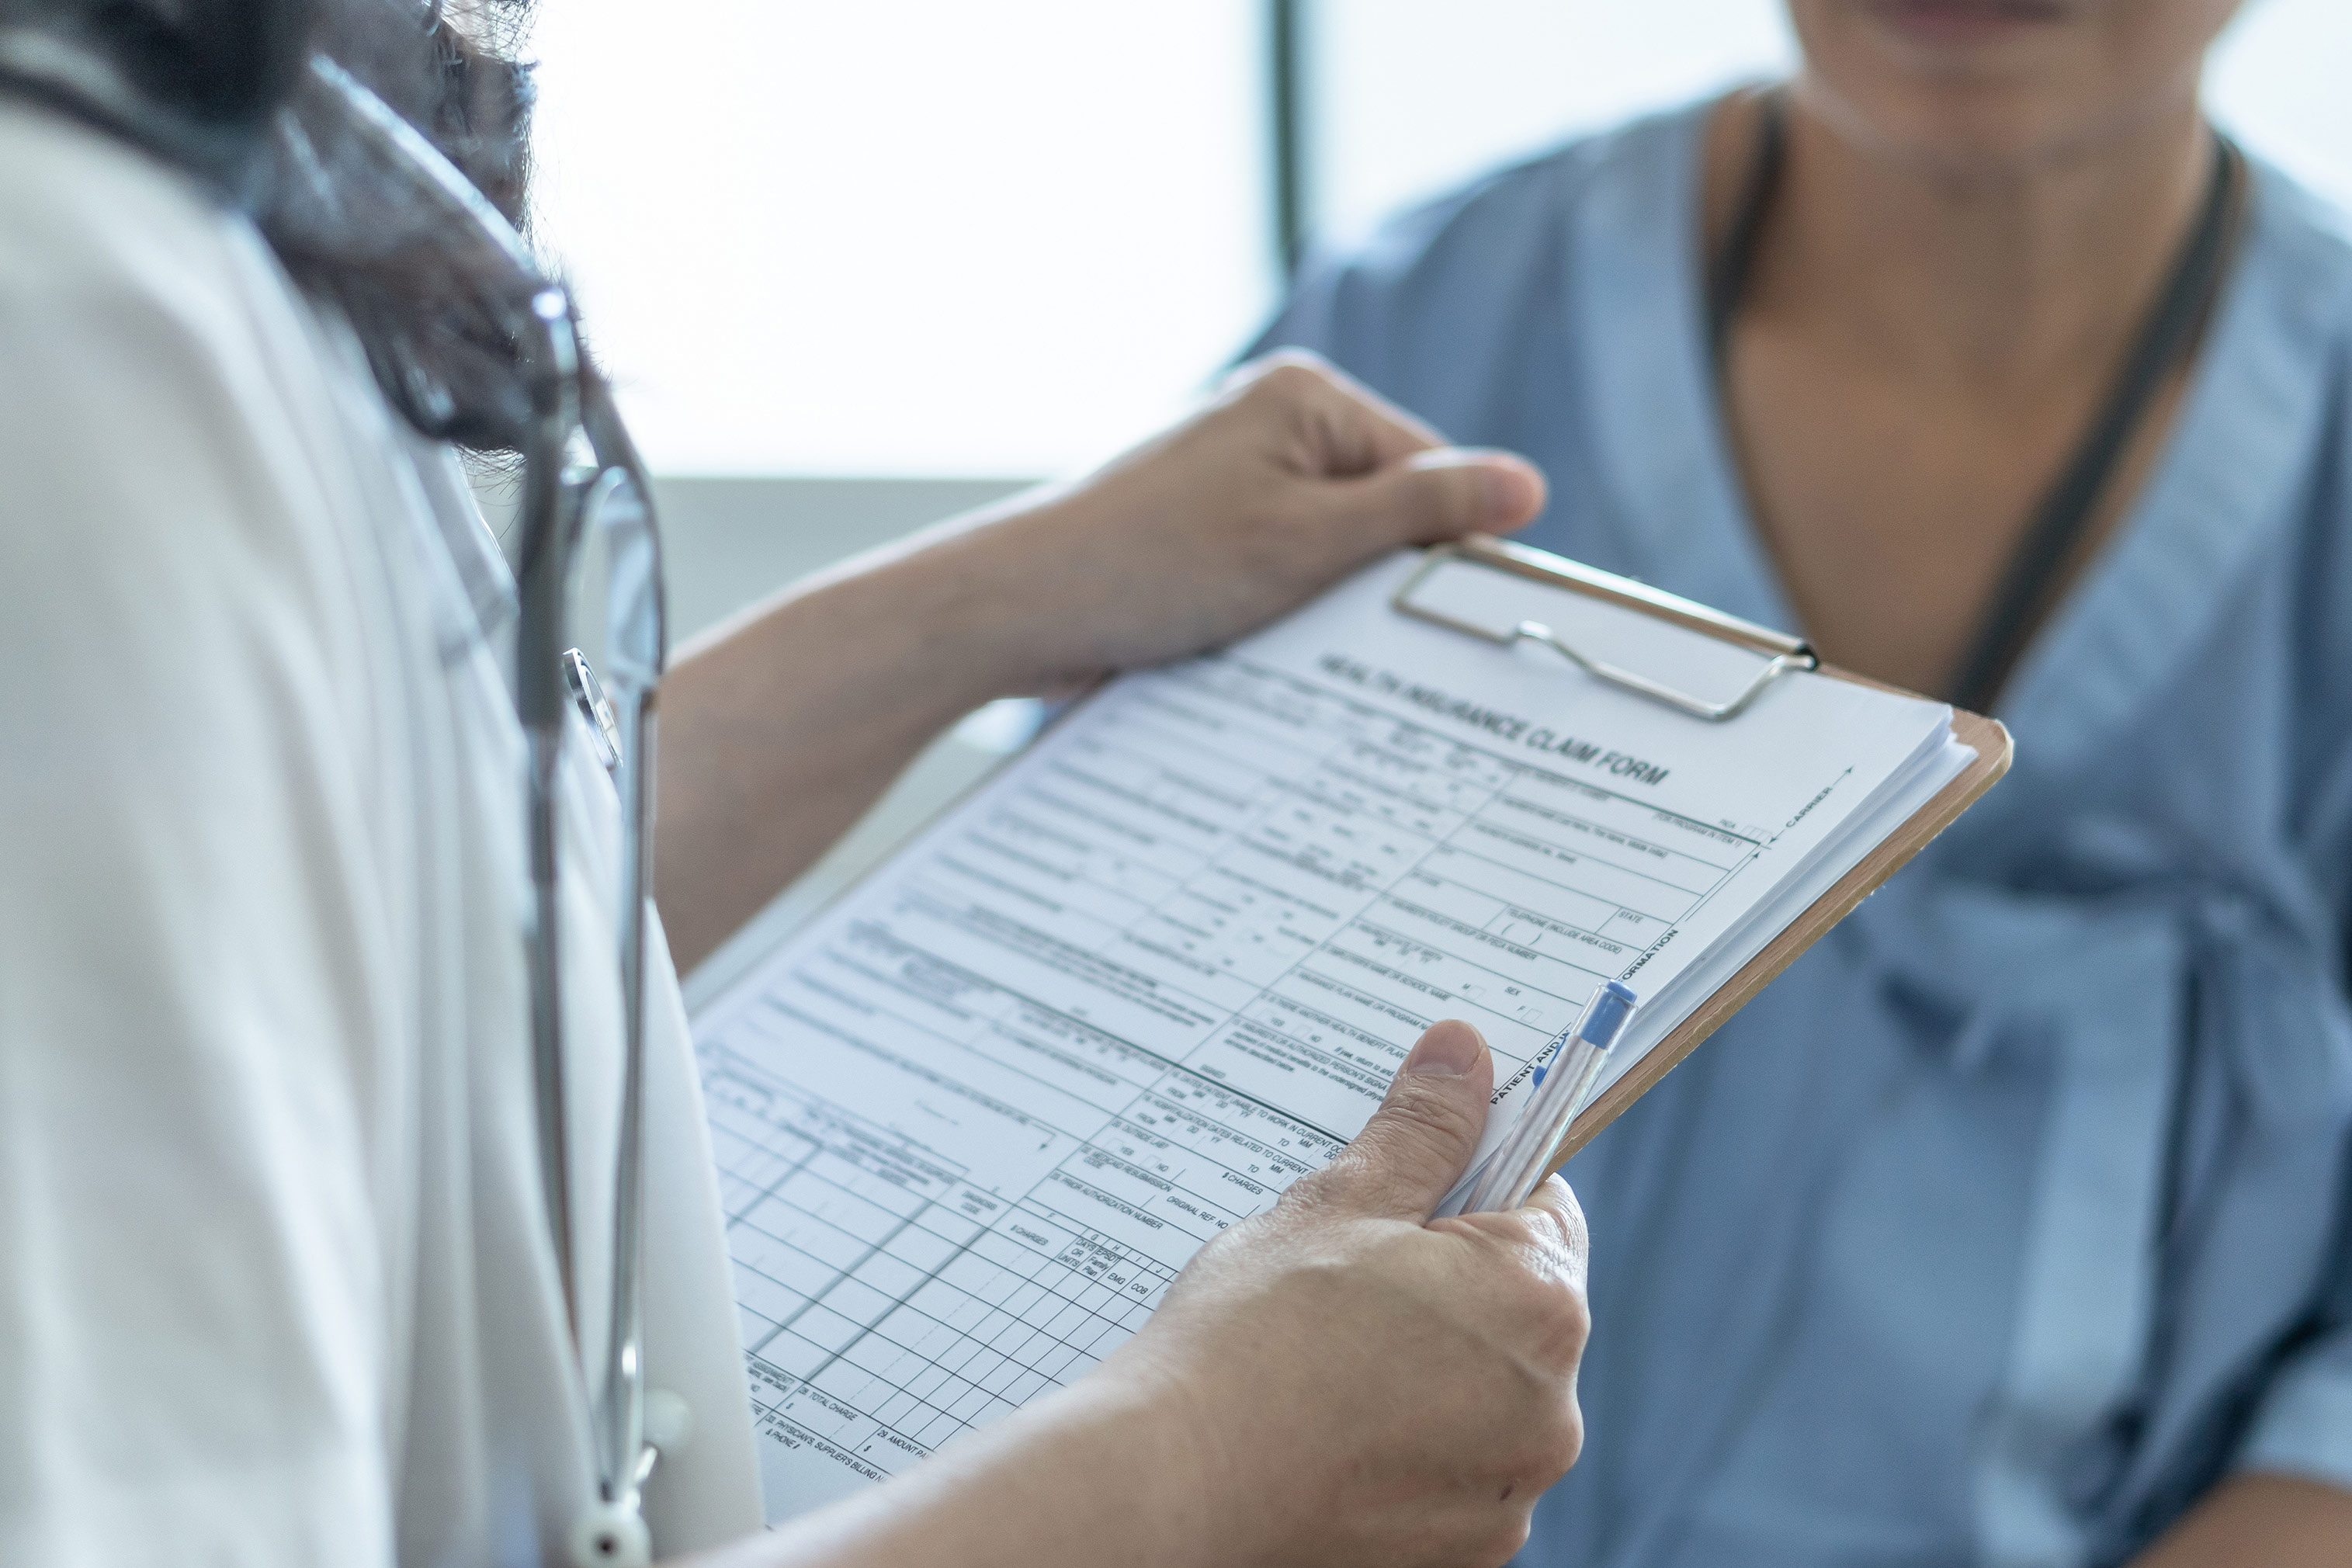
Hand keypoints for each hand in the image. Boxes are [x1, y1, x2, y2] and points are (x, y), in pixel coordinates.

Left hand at [922, 351, 1547, 696]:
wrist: (1019, 607)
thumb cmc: (1155, 564)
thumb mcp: (1311, 542)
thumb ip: (1422, 510)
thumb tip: (1526, 484)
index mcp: (1303, 396)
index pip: (1427, 468)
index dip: (1443, 547)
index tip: (1452, 621)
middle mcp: (1265, 421)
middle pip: (1377, 509)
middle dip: (1377, 580)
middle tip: (1368, 642)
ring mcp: (1227, 475)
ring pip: (1324, 549)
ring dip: (1324, 605)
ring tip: (1297, 645)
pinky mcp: (1196, 529)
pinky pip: (1272, 569)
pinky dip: (1277, 612)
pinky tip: (1261, 651)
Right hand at [1101, 1020, 1590, 1567]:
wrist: (1173, 1486)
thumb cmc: (1251, 1339)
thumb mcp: (1337, 1205)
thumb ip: (1421, 1130)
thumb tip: (1465, 1052)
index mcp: (1539, 1305)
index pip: (1543, 1209)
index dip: (1470, 1189)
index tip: (1404, 1200)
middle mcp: (1549, 1411)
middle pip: (1513, 1310)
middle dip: (1443, 1285)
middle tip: (1341, 1281)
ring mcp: (1506, 1494)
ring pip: (1479, 1395)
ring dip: (1424, 1371)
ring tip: (1322, 1361)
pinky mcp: (1461, 1556)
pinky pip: (1450, 1473)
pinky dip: (1402, 1449)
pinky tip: (1326, 1431)